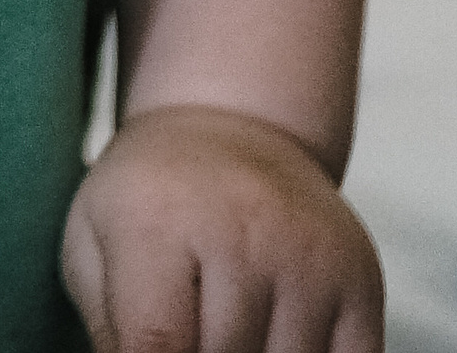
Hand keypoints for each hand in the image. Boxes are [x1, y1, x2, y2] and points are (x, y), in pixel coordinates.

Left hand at [62, 105, 383, 352]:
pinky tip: (276, 331)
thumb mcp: (94, 244)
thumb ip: (109, 328)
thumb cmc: (152, 199)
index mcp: (156, 221)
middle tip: (191, 320)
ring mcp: (310, 257)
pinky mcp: (362, 280)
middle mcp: (242, 230)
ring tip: (231, 319)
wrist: (232, 124)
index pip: (156, 344)